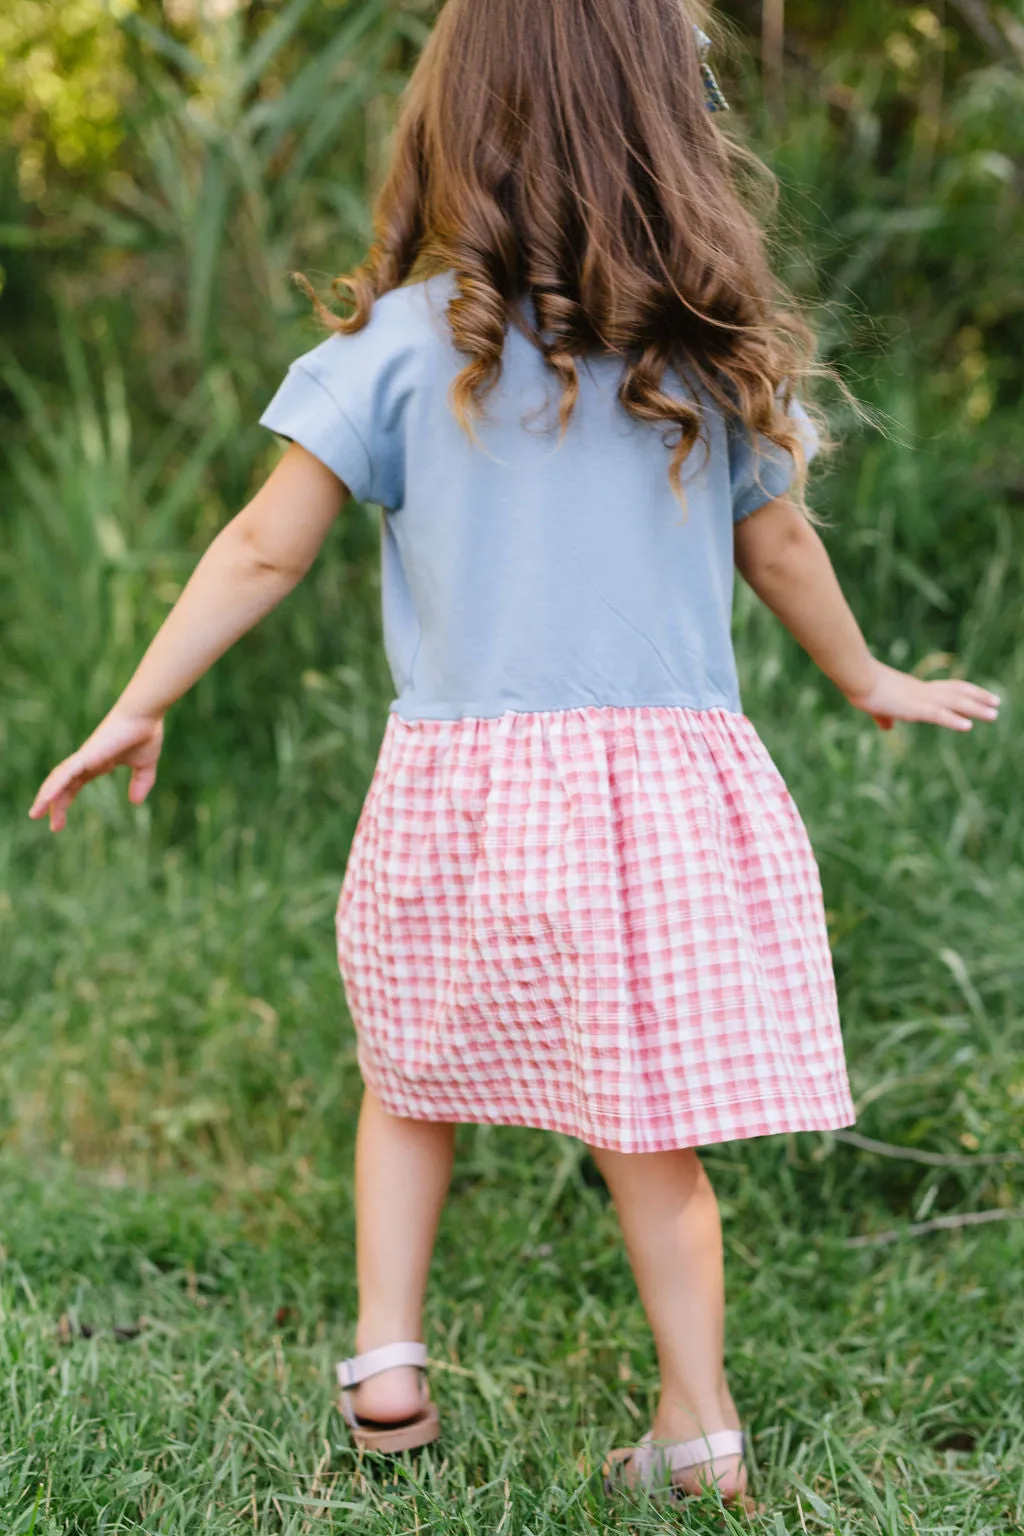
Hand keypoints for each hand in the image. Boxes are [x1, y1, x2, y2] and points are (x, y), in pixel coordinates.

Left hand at [28, 708, 164, 832]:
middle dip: (55, 805)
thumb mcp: (144, 766)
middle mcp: (86, 761)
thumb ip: (141, 783)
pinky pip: (65, 774)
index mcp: (97, 764)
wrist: (144, 715)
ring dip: (46, 798)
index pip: (74, 785)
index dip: (66, 801)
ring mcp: (84, 758)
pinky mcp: (86, 756)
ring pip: (58, 780)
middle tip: (53, 827)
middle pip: (63, 786)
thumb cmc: (145, 733)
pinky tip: (45, 800)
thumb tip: (136, 802)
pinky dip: (53, 786)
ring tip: (35, 815)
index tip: (60, 822)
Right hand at [846, 660, 1000, 732]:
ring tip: (995, 714)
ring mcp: (919, 699)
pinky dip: (954, 720)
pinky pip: (938, 715)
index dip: (965, 692)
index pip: (946, 688)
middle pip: (957, 692)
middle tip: (997, 702)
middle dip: (979, 697)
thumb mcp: (876, 705)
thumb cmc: (861, 685)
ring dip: (976, 709)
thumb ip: (884, 717)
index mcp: (915, 689)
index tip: (981, 696)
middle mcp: (922, 691)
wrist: (855, 675)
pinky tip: (968, 726)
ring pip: (954, 703)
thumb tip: (887, 728)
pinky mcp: (912, 708)